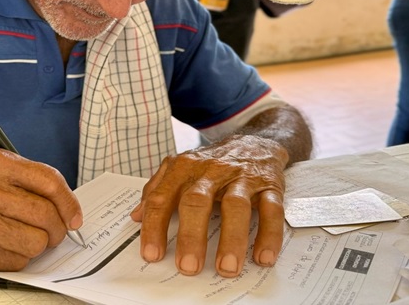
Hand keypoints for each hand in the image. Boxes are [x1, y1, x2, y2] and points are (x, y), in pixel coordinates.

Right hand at [0, 149, 82, 270]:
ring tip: (27, 238)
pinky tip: (6, 245)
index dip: (69, 203)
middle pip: (44, 215)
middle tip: (55, 232)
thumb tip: (69, 210)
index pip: (48, 182)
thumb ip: (31, 180)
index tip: (75, 217)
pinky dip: (19, 257)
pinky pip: (16, 262)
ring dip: (38, 245)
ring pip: (34, 242)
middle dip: (57, 229)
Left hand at [130, 135, 288, 277]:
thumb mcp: (180, 169)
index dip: (155, 226)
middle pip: (198, 201)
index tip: (152, 254)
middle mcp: (212, 171)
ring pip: (236, 206)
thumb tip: (136, 216)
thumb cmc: (212, 162)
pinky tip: (262, 256)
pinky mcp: (270, 185)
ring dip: (231, 239)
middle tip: (188, 266)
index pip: (163, 197)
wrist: (254, 141)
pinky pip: (272, 209)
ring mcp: (242, 177)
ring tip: (226, 267)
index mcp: (185, 168)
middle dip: (191, 236)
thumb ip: (156, 190)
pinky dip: (268, 234)